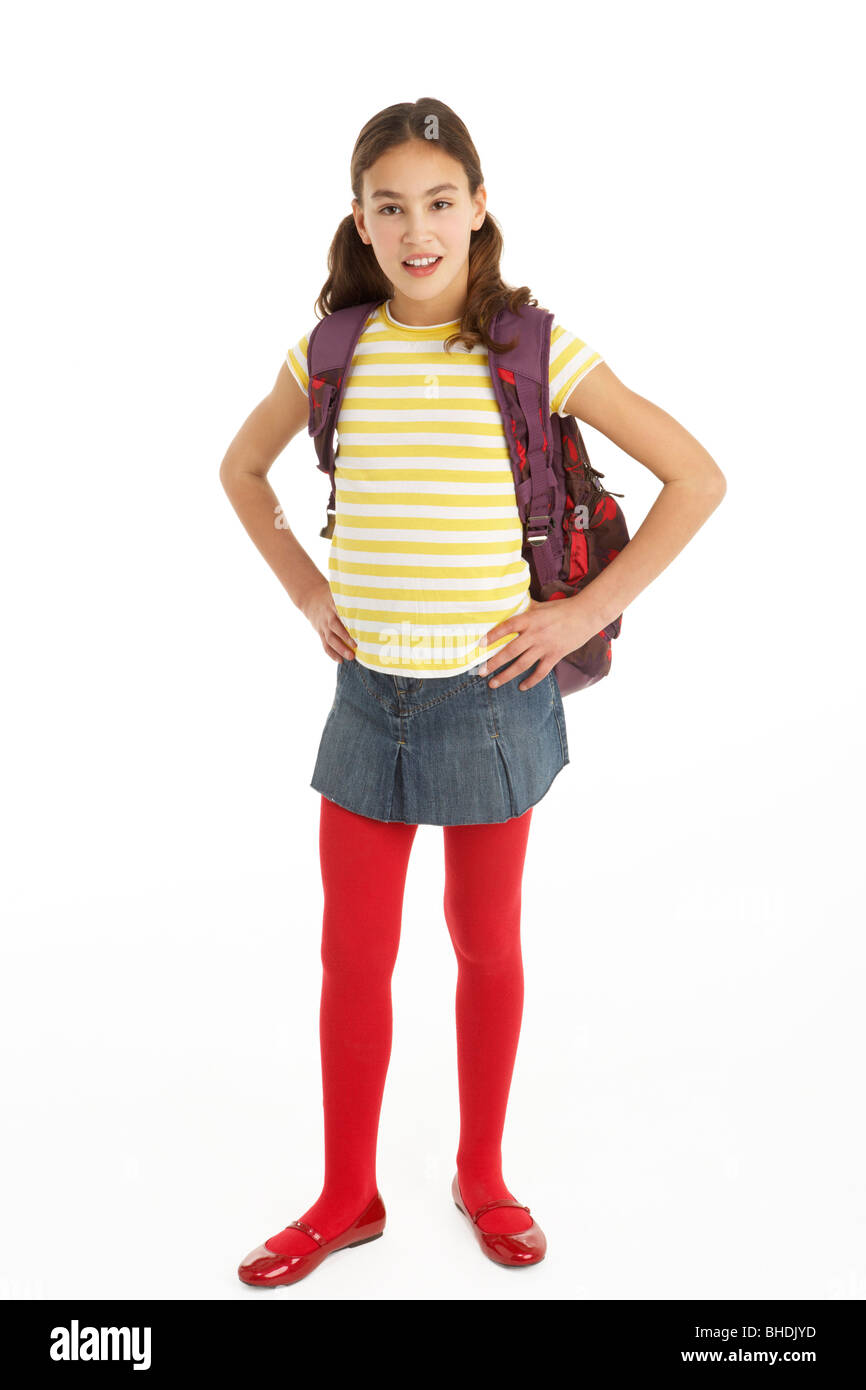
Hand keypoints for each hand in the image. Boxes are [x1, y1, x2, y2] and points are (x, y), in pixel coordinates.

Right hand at [299, 575, 357, 663]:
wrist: (310, 597)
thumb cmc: (330, 595)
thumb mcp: (338, 592)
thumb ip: (351, 597)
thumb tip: (370, 599)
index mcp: (333, 604)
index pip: (342, 613)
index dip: (349, 621)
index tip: (360, 628)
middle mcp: (328, 616)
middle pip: (335, 628)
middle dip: (345, 638)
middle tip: (357, 646)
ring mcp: (323, 626)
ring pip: (330, 639)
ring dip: (340, 649)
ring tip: (351, 657)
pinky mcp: (320, 633)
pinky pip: (325, 645)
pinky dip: (332, 654)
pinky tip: (340, 660)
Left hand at [481, 595, 600, 689]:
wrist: (586, 615)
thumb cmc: (562, 608)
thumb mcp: (540, 605)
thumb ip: (524, 608)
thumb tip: (508, 604)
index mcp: (530, 619)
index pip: (506, 627)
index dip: (492, 636)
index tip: (479, 644)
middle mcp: (535, 634)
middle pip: (510, 651)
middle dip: (493, 663)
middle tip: (480, 672)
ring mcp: (545, 646)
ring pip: (522, 665)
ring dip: (506, 676)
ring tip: (493, 683)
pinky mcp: (555, 655)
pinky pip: (540, 672)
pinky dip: (530, 681)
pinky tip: (521, 687)